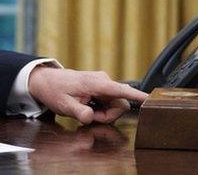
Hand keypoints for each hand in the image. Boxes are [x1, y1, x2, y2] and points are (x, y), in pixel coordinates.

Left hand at [28, 66, 147, 124]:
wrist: (47, 80)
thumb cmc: (55, 90)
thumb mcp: (64, 105)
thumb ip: (79, 112)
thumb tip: (90, 117)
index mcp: (96, 83)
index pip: (121, 90)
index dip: (137, 96)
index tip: (151, 99)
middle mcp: (103, 81)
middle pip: (120, 105)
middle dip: (107, 116)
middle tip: (89, 116)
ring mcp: (103, 83)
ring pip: (115, 105)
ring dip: (103, 113)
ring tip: (86, 111)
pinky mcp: (102, 87)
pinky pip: (109, 102)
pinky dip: (101, 109)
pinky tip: (88, 106)